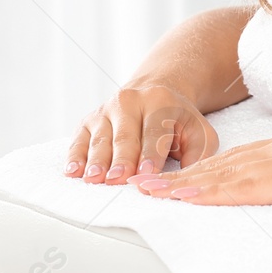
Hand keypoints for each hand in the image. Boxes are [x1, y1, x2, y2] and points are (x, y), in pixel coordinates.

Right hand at [67, 84, 218, 182]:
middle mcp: (130, 102)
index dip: (151, 154)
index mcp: (160, 102)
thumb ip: (197, 152)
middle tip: (118, 178)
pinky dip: (76, 156)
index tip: (146, 174)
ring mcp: (105, 111)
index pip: (155, 132)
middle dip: (122, 159)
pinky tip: (73, 171)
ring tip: (95, 178)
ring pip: (101, 139)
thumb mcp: (198, 130)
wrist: (155, 93)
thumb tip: (185, 178)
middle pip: (125, 136)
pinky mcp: (88, 121)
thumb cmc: (177, 120)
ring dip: (97, 160)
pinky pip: (79, 140)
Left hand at [129, 127, 271, 207]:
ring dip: (183, 183)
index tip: (178, 178)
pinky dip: (209, 190)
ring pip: (224, 173)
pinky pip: (243, 186)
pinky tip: (186, 197)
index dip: (206, 169)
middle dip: (181, 174)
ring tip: (149, 192)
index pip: (242, 160)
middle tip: (143, 183)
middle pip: (223, 164)